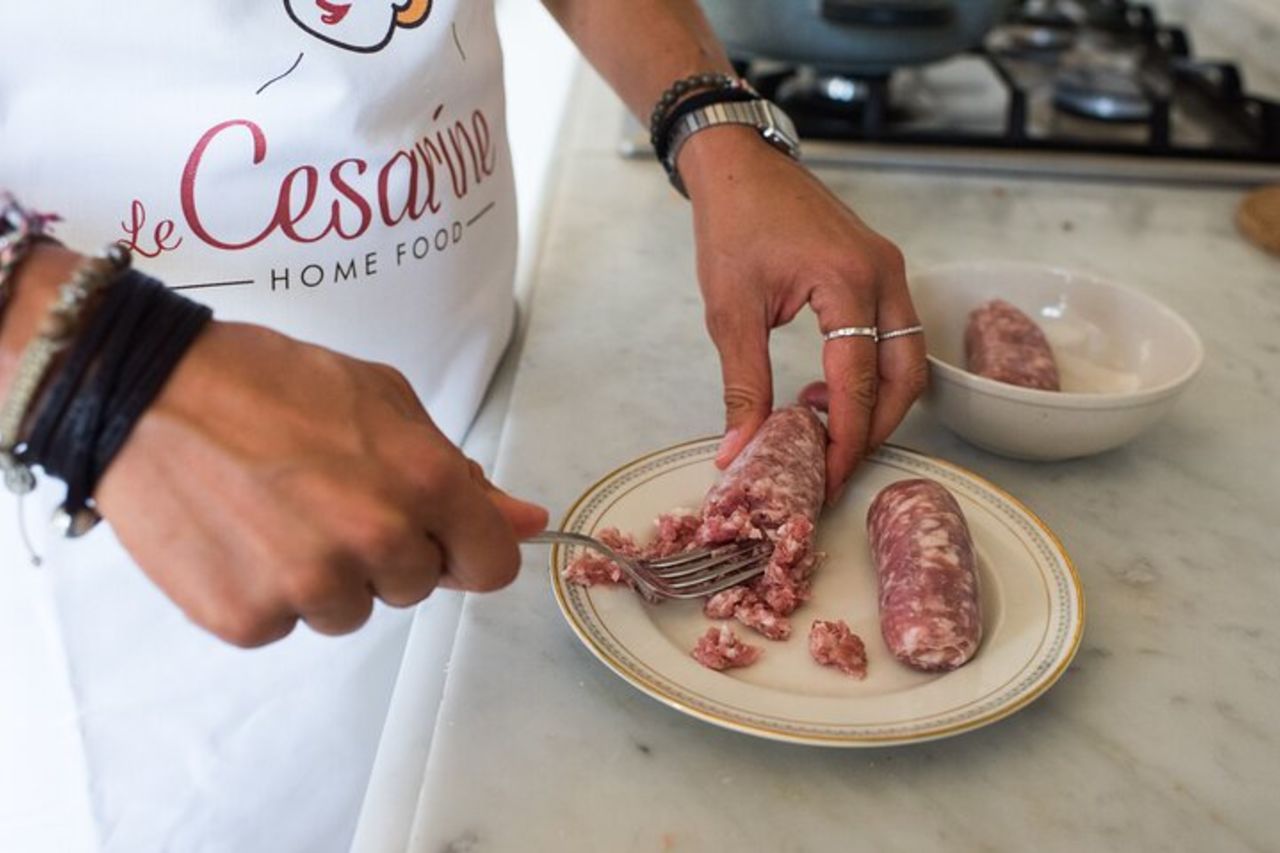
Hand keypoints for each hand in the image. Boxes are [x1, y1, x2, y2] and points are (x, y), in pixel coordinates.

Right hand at [95, 320, 547, 646]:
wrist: (149, 390)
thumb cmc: (270, 382)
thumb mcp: (385, 403)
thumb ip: (462, 474)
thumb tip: (527, 522)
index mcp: (423, 484)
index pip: (491, 566)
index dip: (468, 549)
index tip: (441, 536)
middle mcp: (374, 542)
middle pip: (416, 587)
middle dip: (389, 551)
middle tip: (332, 498)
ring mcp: (308, 587)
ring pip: (349, 611)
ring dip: (329, 576)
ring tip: (280, 513)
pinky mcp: (246, 619)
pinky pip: (285, 624)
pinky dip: (268, 590)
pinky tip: (241, 536)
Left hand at [679, 126, 927, 501]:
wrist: (740, 166)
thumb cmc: (733, 224)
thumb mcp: (730, 312)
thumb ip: (743, 386)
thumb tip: (740, 450)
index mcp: (848, 282)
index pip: (858, 383)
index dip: (844, 440)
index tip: (825, 480)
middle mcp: (883, 276)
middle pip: (905, 377)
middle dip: (875, 430)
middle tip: (835, 466)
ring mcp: (889, 270)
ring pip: (908, 359)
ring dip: (877, 403)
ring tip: (824, 428)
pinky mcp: (881, 270)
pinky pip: (895, 335)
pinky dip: (873, 372)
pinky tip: (826, 388)